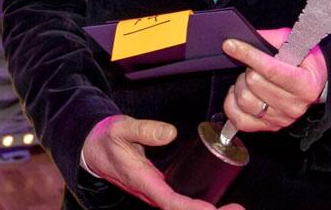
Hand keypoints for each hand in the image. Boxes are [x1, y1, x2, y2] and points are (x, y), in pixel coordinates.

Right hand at [80, 115, 242, 209]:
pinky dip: (201, 205)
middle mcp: (153, 193)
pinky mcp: (162, 189)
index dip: (193, 208)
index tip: (214, 208)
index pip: (172, 202)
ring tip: (235, 208)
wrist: (92, 149)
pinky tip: (218, 202)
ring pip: (184, 209)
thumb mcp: (120, 128)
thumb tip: (170, 133)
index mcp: (143, 183)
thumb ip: (144, 130)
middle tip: (238, 209)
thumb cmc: (106, 139)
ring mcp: (158, 193)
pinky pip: (183, 203)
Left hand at [221, 28, 327, 133]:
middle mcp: (294, 105)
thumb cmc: (304, 64)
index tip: (231, 45)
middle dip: (248, 68)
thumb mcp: (294, 44)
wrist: (316, 86)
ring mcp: (281, 118)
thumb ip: (271, 39)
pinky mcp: (269, 127)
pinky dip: (232, 105)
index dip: (248, 55)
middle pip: (254, 83)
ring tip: (249, 80)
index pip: (271, 69)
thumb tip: (245, 38)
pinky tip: (239, 94)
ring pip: (244, 100)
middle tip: (253, 65)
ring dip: (241, 86)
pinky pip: (239, 120)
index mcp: (305, 84)